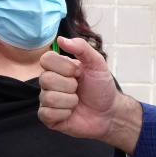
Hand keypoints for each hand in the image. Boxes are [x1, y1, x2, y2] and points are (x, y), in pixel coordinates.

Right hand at [39, 37, 143, 152]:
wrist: (109, 113)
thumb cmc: (102, 88)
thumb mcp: (97, 63)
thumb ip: (82, 48)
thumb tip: (61, 38)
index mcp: (57, 67)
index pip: (46, 59)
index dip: (65, 68)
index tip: (79, 73)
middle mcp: (49, 82)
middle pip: (46, 79)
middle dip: (70, 86)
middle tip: (79, 89)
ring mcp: (47, 100)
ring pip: (49, 98)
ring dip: (70, 101)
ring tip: (77, 102)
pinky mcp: (48, 117)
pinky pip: (47, 114)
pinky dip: (64, 114)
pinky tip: (71, 113)